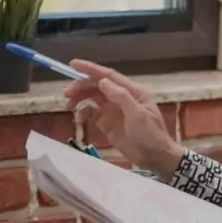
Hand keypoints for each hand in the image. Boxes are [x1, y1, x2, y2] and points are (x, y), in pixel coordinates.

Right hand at [62, 59, 183, 178]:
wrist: (155, 158)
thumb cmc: (151, 135)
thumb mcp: (138, 115)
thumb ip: (120, 97)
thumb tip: (102, 81)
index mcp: (132, 92)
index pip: (109, 76)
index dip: (90, 69)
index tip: (72, 64)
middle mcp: (121, 98)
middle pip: (97, 86)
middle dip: (81, 86)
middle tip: (66, 93)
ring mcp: (114, 111)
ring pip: (92, 98)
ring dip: (80, 98)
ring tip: (69, 105)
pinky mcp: (108, 124)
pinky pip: (92, 114)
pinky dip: (83, 113)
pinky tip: (79, 118)